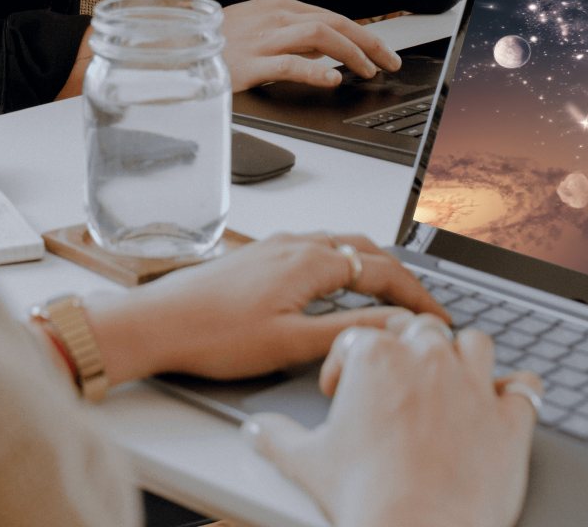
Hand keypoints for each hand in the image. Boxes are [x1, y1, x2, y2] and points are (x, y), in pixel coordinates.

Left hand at [86, 233, 447, 384]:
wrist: (153, 323)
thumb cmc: (212, 335)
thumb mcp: (289, 342)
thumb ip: (350, 331)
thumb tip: (397, 323)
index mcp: (310, 262)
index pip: (384, 272)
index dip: (417, 295)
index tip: (434, 316)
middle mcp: (297, 244)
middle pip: (367, 250)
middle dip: (401, 275)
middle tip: (420, 303)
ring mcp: (277, 245)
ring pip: (342, 245)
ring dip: (373, 265)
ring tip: (390, 292)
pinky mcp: (260, 253)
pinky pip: (317, 247)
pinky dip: (344, 262)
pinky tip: (336, 282)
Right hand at [221, 0, 401, 91]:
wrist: (173, 50)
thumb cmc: (218, 43)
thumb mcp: (261, 32)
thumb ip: (295, 39)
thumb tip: (329, 50)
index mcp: (280, 8)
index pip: (334, 17)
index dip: (365, 36)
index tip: (384, 53)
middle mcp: (275, 18)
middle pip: (335, 23)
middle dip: (369, 43)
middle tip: (390, 63)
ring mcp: (263, 39)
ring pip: (319, 36)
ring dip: (351, 53)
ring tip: (368, 71)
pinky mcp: (250, 63)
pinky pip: (289, 64)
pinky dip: (316, 70)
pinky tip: (333, 79)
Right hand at [247, 313, 541, 526]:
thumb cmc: (364, 498)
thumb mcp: (306, 463)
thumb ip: (277, 437)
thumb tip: (260, 429)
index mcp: (378, 359)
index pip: (361, 337)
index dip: (345, 362)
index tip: (342, 389)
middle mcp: (430, 359)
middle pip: (421, 329)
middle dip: (407, 350)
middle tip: (396, 384)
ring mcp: (475, 384)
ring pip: (475, 342)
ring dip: (463, 357)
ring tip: (450, 383)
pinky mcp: (510, 416)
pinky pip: (525, 386)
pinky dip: (516, 392)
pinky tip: (504, 403)